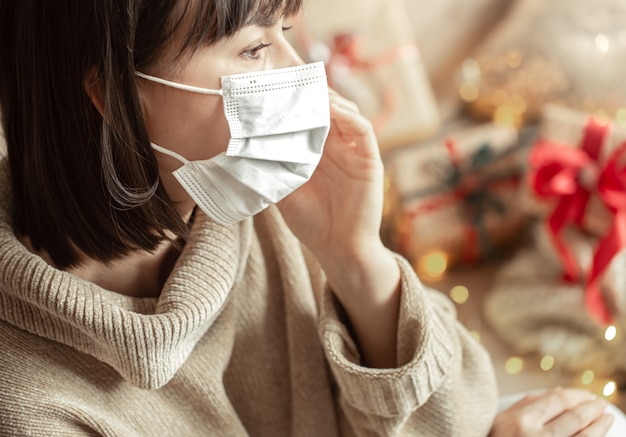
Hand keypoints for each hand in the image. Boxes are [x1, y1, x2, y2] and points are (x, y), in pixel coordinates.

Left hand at [278, 89, 383, 260]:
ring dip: (331, 100)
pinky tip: (332, 109)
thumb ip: (274, 167)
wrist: (338, 250)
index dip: (297, 103)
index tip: (276, 89)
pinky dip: (349, 116)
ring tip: (310, 91)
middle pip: (329, 109)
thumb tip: (247, 146)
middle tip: (292, 82)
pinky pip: (363, 130)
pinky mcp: (370, 161)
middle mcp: (338, 148)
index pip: (310, 117)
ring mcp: (355, 153)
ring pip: (348, 113)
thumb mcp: (284, 191)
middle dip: (312, 94)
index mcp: (318, 153)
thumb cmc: (312, 223)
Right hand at [490, 388, 614, 436]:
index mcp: (521, 420)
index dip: (577, 395)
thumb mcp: (503, 420)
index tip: (588, 394)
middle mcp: (536, 436)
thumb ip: (528, 404)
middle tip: (601, 403)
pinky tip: (598, 433)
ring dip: (599, 425)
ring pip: (584, 436)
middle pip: (573, 416)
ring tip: (607, 417)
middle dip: (592, 408)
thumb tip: (558, 391)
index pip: (558, 400)